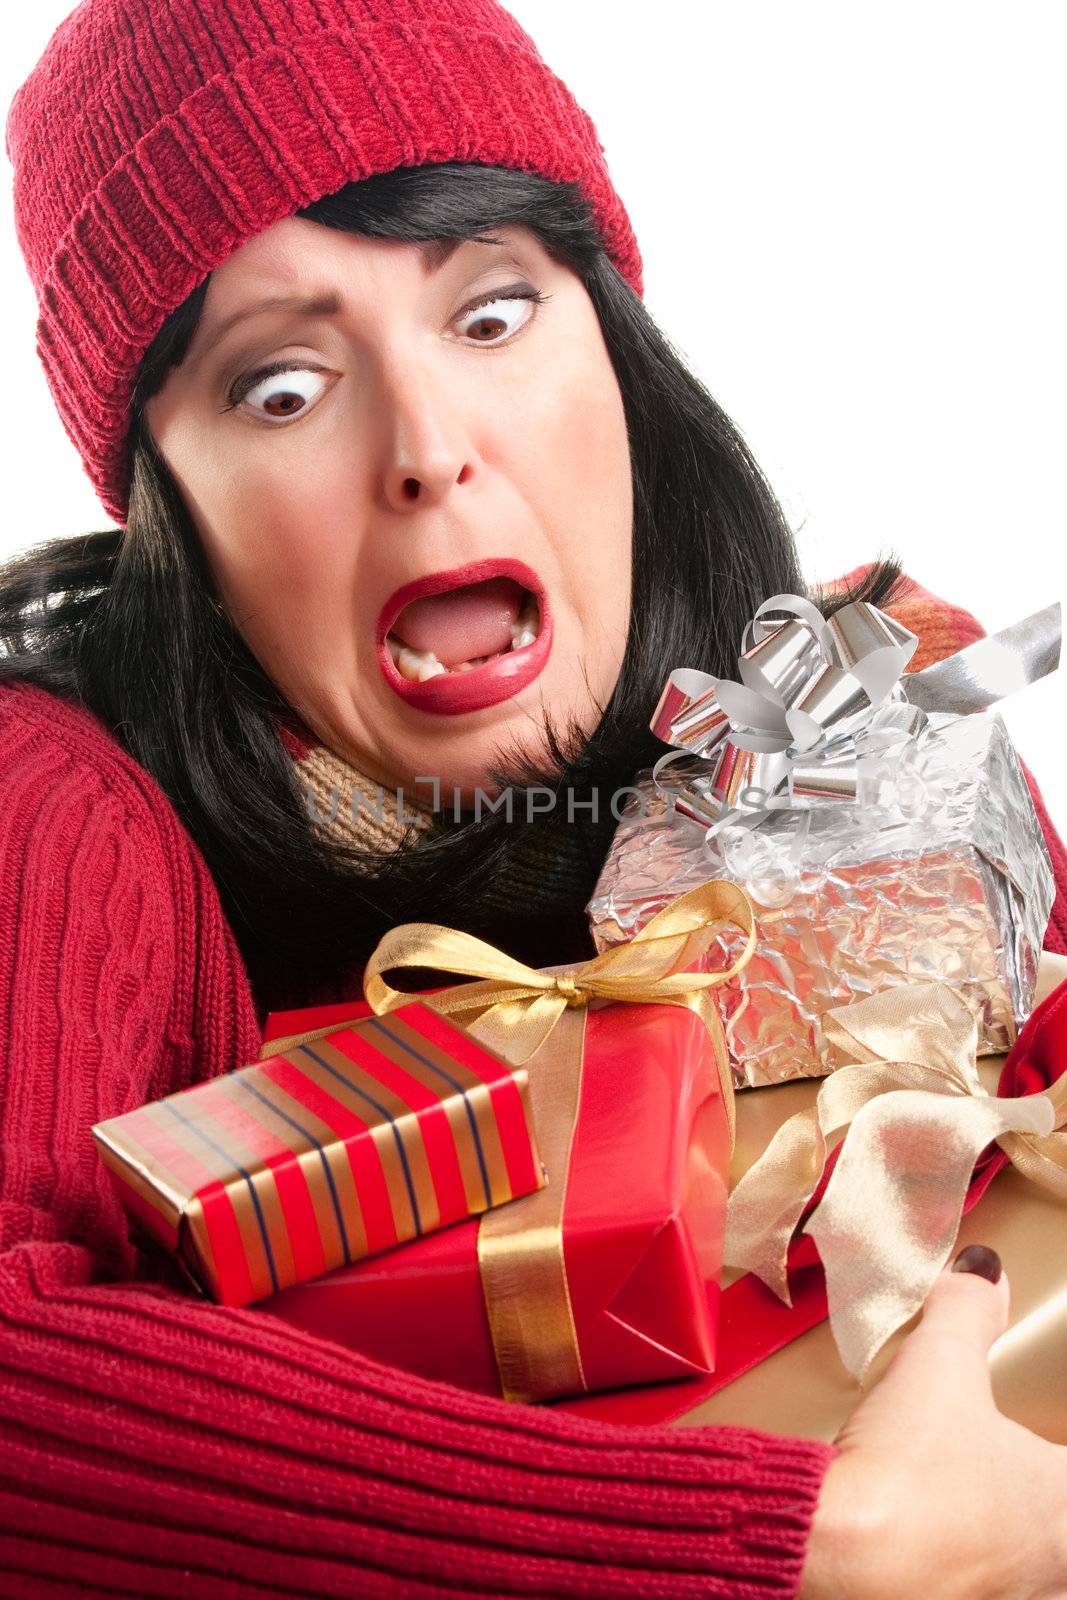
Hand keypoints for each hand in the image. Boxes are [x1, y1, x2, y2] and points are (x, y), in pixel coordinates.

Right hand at [799, 1245, 1066, 1599]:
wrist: (838, 1550)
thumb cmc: (903, 1472)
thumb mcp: (937, 1365)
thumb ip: (966, 1311)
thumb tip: (982, 1272)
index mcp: (1062, 1501)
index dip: (1054, 1452)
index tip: (1042, 1448)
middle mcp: (1049, 1563)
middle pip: (1063, 1539)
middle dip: (1044, 1512)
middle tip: (1011, 1482)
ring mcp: (1006, 1597)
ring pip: (1033, 1576)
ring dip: (1011, 1550)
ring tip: (970, 1519)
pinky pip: (977, 1592)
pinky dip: (962, 1575)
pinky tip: (930, 1554)